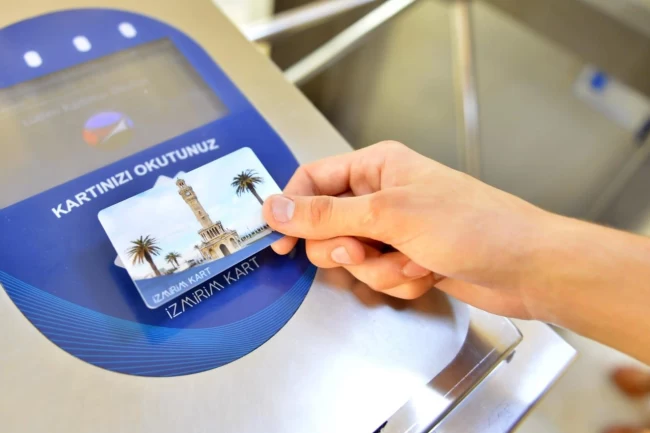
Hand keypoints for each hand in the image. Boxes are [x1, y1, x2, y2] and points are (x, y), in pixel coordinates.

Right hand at [262, 141, 551, 318]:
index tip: (279, 242)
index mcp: (377, 166)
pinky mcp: (408, 258)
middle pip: (327, 225)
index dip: (292, 210)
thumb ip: (327, 214)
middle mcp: (382, 195)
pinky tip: (428, 272)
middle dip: (345, 248)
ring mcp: (395, 230)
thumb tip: (274, 207)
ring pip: (353, 257)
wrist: (527, 268)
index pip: (314, 181)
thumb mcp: (390, 215)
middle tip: (365, 250)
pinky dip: (400, 280)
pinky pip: (379, 275)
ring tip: (413, 262)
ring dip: (379, 269)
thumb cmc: (472, 226)